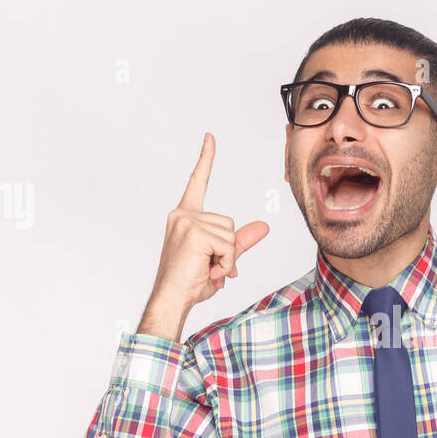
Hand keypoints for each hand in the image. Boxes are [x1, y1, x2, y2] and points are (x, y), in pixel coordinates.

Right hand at [145, 133, 269, 320]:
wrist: (172, 299)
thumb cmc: (190, 281)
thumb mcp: (220, 259)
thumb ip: (241, 241)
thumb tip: (264, 227)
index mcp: (185, 216)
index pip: (197, 182)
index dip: (205, 160)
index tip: (210, 138)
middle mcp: (183, 215)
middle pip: (229, 223)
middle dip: (228, 250)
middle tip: (210, 267)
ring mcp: (187, 221)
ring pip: (231, 235)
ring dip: (226, 258)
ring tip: (207, 269)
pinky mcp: (193, 232)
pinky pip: (228, 246)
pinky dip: (225, 263)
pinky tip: (208, 271)